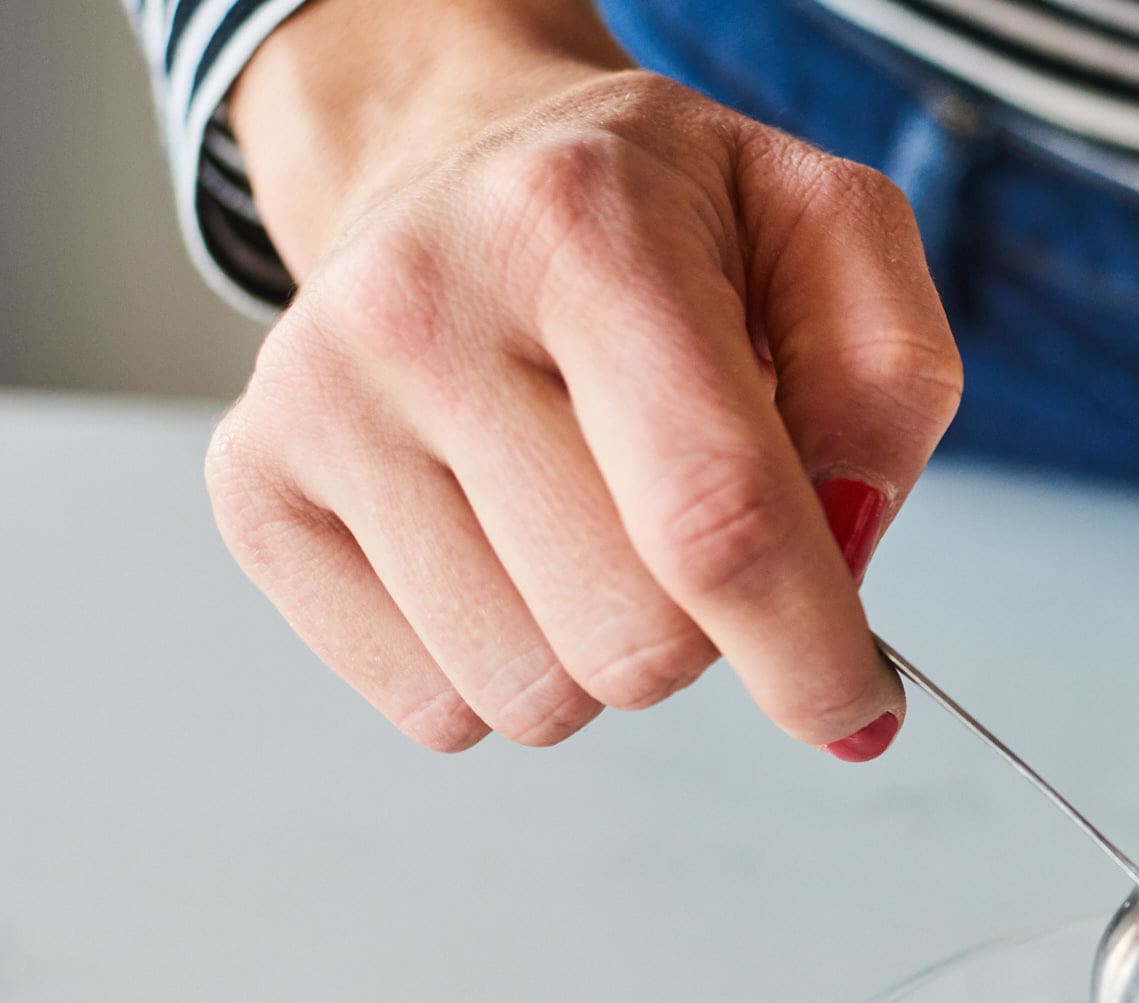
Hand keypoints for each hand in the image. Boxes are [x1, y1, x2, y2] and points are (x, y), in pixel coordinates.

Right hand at [208, 0, 958, 751]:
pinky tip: (504, 544)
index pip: (714, 515)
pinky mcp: (255, 491)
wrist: (458, 159)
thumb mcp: (825, 234)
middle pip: (631, 638)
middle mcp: (419, 307)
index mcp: (579, 230)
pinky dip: (502, 668)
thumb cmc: (666, 221)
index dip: (806, 652)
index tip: (855, 708)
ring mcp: (316, 403)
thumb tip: (840, 576)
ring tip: (589, 517)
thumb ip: (883, 390)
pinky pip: (433, 706)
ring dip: (599, 655)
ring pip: (531, 694)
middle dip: (707, 632)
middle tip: (690, 525)